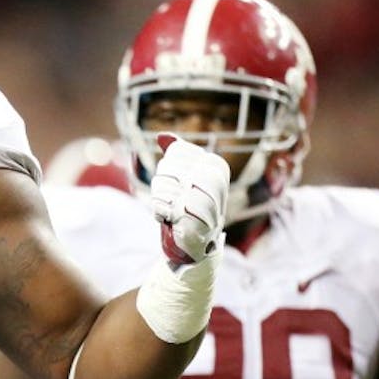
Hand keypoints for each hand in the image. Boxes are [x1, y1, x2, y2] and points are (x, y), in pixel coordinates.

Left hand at [149, 134, 229, 264]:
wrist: (193, 242)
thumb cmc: (185, 205)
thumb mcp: (181, 176)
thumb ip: (175, 154)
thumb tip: (162, 136)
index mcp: (216, 166)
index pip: (175, 153)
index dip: (166, 168)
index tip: (176, 183)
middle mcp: (218, 183)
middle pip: (169, 168)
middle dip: (162, 184)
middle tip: (170, 198)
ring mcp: (211, 204)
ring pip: (168, 188)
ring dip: (161, 199)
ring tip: (169, 208)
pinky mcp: (200, 225)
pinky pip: (169, 209)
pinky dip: (161, 212)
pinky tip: (167, 217)